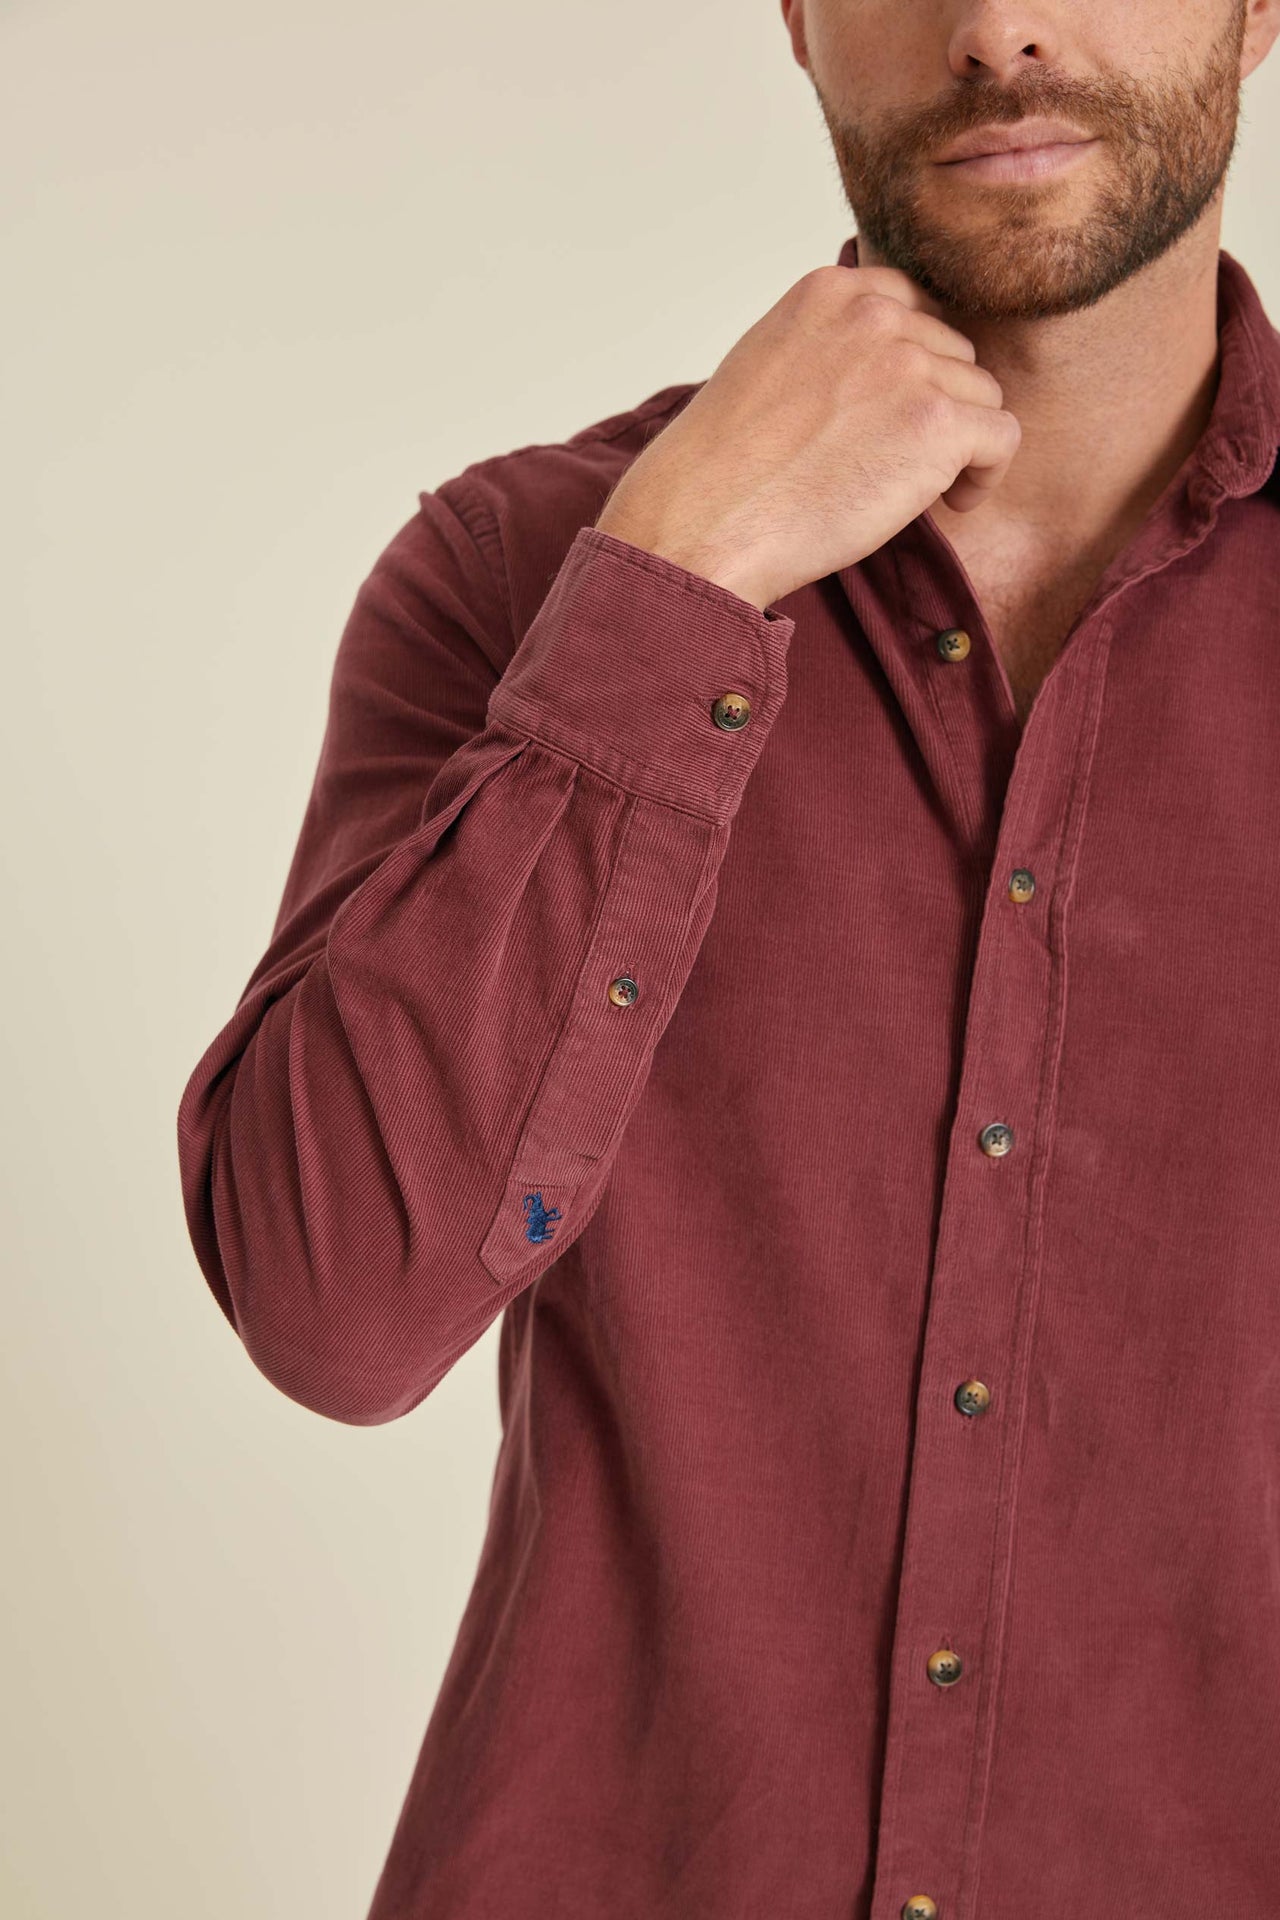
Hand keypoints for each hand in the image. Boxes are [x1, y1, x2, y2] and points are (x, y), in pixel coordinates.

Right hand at [594, 262, 1020, 610]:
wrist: (703, 522)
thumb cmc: (723, 471)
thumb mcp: (768, 368)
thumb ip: (830, 350)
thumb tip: (885, 381)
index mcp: (829, 291)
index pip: (913, 307)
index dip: (912, 369)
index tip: (889, 417)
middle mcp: (874, 313)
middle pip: (953, 353)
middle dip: (933, 409)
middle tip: (888, 466)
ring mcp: (908, 364)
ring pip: (981, 397)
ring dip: (956, 447)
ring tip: (903, 490)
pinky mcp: (938, 423)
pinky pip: (1002, 439)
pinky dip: (984, 477)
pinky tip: (947, 505)